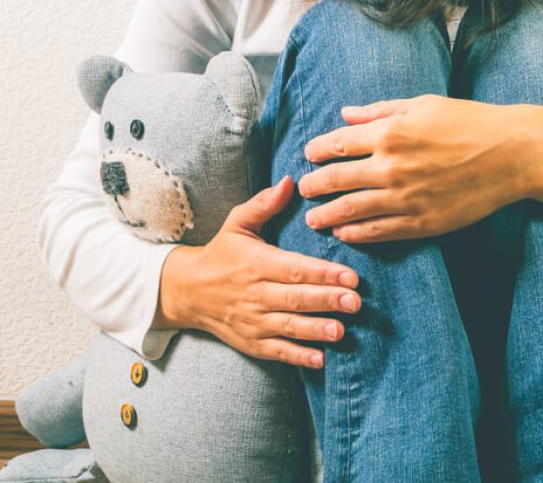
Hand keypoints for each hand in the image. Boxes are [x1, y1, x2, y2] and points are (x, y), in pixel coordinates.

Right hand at [156, 176, 361, 368]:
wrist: (187, 290)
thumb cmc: (221, 254)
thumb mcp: (237, 223)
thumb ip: (263, 204)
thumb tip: (290, 181)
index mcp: (256, 263)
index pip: (294, 269)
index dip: (323, 273)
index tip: (350, 276)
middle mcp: (254, 293)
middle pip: (295, 298)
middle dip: (326, 301)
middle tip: (356, 303)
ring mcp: (252, 320)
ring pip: (288, 327)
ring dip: (315, 330)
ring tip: (341, 331)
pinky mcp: (250, 342)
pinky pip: (276, 351)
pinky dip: (297, 357)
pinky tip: (320, 359)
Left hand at [298, 95, 542, 242]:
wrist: (513, 155)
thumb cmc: (470, 122)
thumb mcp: (424, 105)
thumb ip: (380, 111)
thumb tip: (346, 114)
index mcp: (390, 132)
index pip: (339, 144)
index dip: (318, 151)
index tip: (308, 156)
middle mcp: (392, 167)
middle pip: (338, 179)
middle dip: (316, 186)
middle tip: (305, 190)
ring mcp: (406, 198)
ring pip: (352, 210)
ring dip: (327, 215)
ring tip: (314, 219)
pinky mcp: (422, 222)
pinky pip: (379, 232)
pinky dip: (357, 234)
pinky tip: (344, 234)